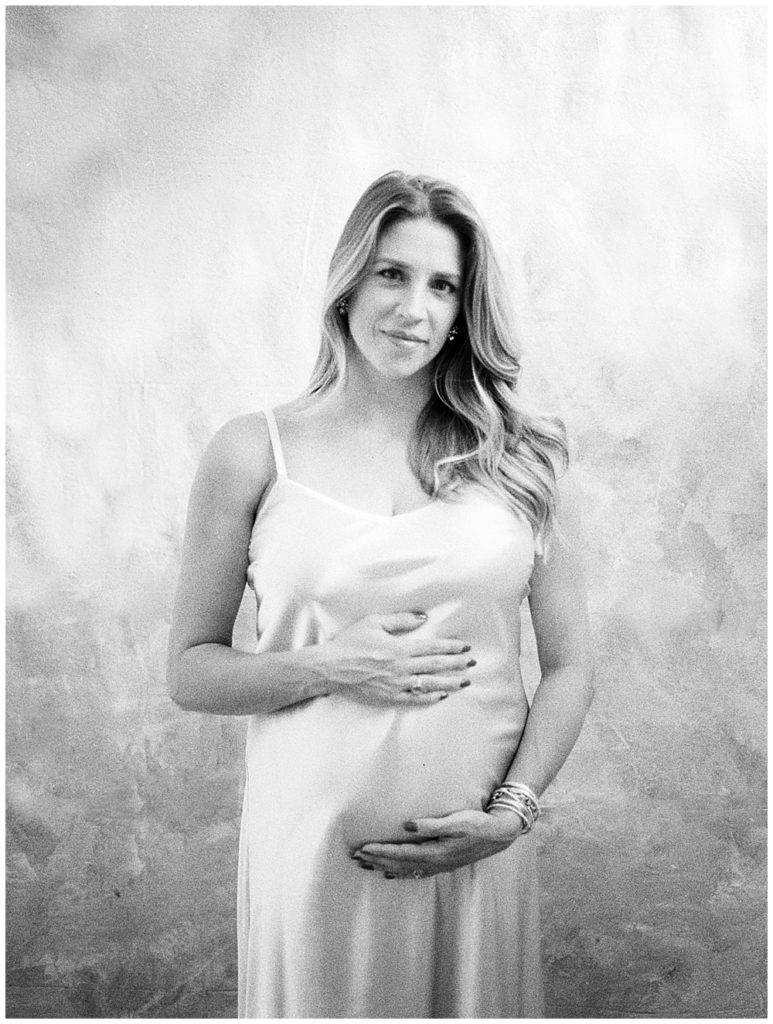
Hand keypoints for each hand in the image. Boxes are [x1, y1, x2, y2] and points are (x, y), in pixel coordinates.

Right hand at [318, 611, 473, 706]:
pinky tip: (441, 695)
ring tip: (464, 681)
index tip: (465, 646)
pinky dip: (430, 697)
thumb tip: (423, 617)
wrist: (330, 668)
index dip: (451, 647)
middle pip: (436, 666)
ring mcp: (397, 685)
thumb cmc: (350, 643)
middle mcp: (402, 668)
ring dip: (450, 682)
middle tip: (472, 663)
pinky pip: (415, 699)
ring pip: (430, 684)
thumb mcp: (373, 622)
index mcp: (399, 648)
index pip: (433, 648)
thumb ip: (401, 620)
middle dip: (457, 664)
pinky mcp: (389, 697)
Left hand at [351, 808, 523, 877]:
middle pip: (399, 863)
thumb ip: (431, 825)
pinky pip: (415, 872)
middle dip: (376, 860)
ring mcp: (438, 866)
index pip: (400, 853)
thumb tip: (406, 826)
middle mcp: (434, 863)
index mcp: (435, 852)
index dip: (380, 851)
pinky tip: (391, 874)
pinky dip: (400, 873)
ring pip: (405, 870)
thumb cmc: (477, 824)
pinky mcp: (442, 864)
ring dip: (384, 867)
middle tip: (356, 857)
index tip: (362, 848)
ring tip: (366, 865)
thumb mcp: (456, 821)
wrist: (497, 835)